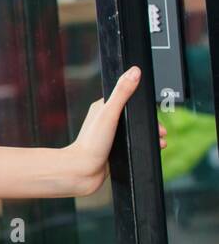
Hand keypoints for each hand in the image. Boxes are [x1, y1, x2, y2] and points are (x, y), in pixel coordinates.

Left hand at [65, 66, 167, 195]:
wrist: (82, 172)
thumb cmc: (91, 144)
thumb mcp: (110, 114)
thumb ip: (122, 93)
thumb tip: (134, 71)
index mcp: (103, 108)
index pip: (128, 100)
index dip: (144, 107)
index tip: (155, 115)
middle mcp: (105, 121)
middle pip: (135, 117)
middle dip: (151, 124)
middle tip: (161, 132)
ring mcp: (109, 136)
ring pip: (135, 131)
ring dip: (150, 136)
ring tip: (160, 142)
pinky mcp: (112, 149)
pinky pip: (132, 144)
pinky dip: (143, 145)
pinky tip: (150, 150)